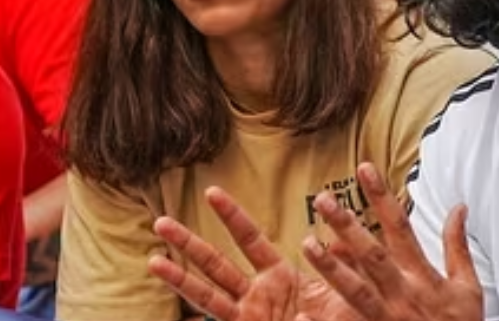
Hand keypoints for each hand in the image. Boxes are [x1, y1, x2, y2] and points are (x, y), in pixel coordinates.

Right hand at [148, 187, 361, 320]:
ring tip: (152, 261)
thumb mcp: (346, 290)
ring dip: (179, 279)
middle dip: (188, 243)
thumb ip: (341, 266)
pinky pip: (218, 320)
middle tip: (159, 220)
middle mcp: (257, 296)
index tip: (212, 191)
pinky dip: (196, 314)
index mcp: (280, 278)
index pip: (250, 239)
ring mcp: (249, 318)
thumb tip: (338, 239)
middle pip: (215, 263)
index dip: (231, 216)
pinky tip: (182, 311)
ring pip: (207, 296)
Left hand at [301, 163, 482, 320]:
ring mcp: (387, 317)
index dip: (382, 196)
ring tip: (307, 245)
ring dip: (330, 268)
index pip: (400, 227)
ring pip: (355, 290)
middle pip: (372, 254)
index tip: (365, 169)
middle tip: (324, 201)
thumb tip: (458, 208)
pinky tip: (303, 311)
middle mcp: (403, 294)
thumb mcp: (468, 286)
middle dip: (348, 226)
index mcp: (423, 276)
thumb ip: (457, 245)